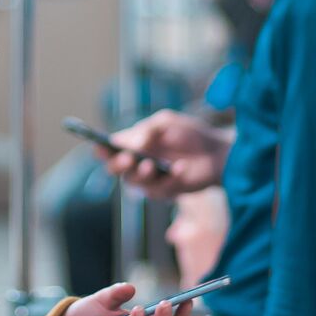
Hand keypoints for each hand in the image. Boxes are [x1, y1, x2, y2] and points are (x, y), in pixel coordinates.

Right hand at [102, 110, 230, 198]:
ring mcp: (150, 180)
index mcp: (132, 144)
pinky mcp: (166, 192)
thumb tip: (132, 144)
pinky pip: (160, 189)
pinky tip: (181, 167)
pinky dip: (170, 177)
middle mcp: (136, 163)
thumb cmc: (189, 134)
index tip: (99, 146)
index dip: (101, 149)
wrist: (217, 152)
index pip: (109, 149)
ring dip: (140, 173)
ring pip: (133, 182)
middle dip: (118, 164)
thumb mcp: (167, 122)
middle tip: (127, 158)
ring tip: (151, 164)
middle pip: (115, 169)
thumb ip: (148, 130)